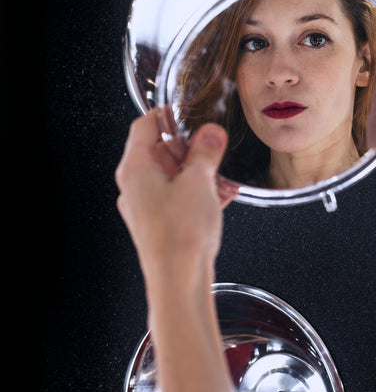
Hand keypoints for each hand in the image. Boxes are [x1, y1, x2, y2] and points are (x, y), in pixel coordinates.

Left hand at [115, 108, 232, 280]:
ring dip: (200, 171)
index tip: (187, 110)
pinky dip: (199, 192)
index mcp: (135, 168)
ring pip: (173, 176)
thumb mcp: (199, 181)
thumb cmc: (179, 235)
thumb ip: (206, 151)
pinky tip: (222, 195)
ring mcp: (147, 206)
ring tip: (225, 174)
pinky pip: (179, 197)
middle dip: (191, 147)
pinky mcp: (161, 223)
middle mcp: (135, 186)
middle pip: (161, 151)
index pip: (145, 125)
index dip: (167, 114)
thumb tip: (210, 133)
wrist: (179, 280)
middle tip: (215, 144)